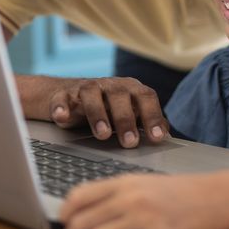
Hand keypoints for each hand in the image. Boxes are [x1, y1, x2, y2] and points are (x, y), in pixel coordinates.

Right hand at [29, 76, 167, 147]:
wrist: (70, 96)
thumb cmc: (107, 107)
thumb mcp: (129, 112)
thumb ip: (146, 120)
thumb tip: (167, 133)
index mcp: (130, 89)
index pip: (146, 97)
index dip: (153, 116)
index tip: (157, 138)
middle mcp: (110, 85)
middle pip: (120, 95)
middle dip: (126, 119)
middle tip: (130, 142)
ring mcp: (86, 88)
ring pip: (91, 94)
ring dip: (97, 114)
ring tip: (102, 135)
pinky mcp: (63, 94)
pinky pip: (61, 98)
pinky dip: (61, 107)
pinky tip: (62, 118)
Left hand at [60, 173, 228, 228]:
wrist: (217, 198)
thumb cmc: (178, 193)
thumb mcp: (142, 183)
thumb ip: (113, 193)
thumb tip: (79, 210)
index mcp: (124, 183)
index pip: (77, 197)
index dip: (66, 214)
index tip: (67, 222)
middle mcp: (130, 199)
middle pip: (81, 223)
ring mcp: (145, 218)